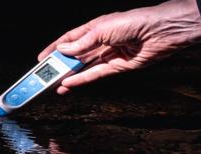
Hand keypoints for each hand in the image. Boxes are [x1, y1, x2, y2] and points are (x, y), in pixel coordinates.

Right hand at [38, 0, 200, 94]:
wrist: (160, 31)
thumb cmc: (133, 22)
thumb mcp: (102, 29)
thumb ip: (82, 43)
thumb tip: (63, 51)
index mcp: (95, 27)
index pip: (70, 39)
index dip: (55, 48)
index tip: (41, 58)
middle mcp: (101, 41)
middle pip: (76, 55)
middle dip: (60, 65)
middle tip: (44, 76)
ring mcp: (110, 55)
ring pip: (84, 67)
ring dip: (69, 76)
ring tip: (53, 85)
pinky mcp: (118, 67)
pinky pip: (96, 75)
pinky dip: (82, 80)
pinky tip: (70, 85)